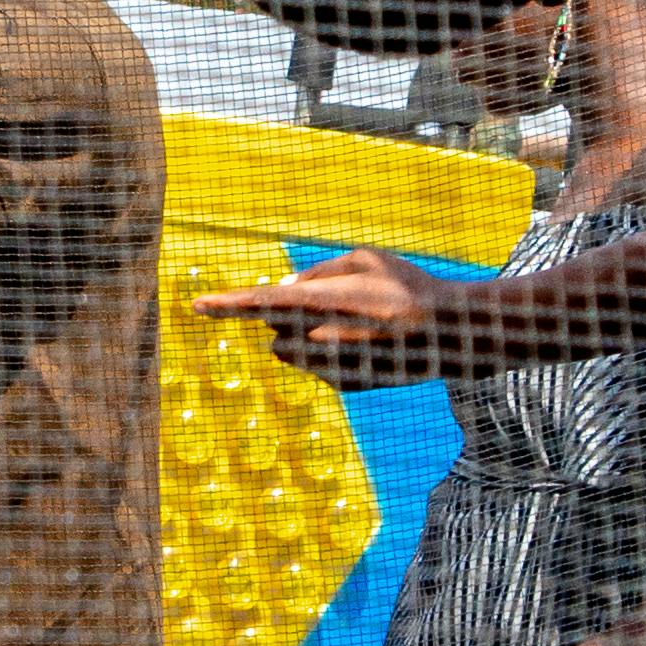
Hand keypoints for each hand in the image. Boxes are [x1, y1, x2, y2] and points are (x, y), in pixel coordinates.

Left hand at [209, 246, 441, 387]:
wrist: (448, 334)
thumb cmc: (403, 285)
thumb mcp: (362, 260)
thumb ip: (315, 273)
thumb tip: (280, 291)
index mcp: (322, 301)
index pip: (262, 302)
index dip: (227, 304)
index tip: (197, 304)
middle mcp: (321, 339)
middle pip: (276, 331)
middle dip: (285, 320)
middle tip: (329, 306)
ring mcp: (331, 368)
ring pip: (291, 350)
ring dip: (303, 337)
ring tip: (353, 323)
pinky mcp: (343, 386)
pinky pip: (317, 365)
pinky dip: (328, 352)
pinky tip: (366, 343)